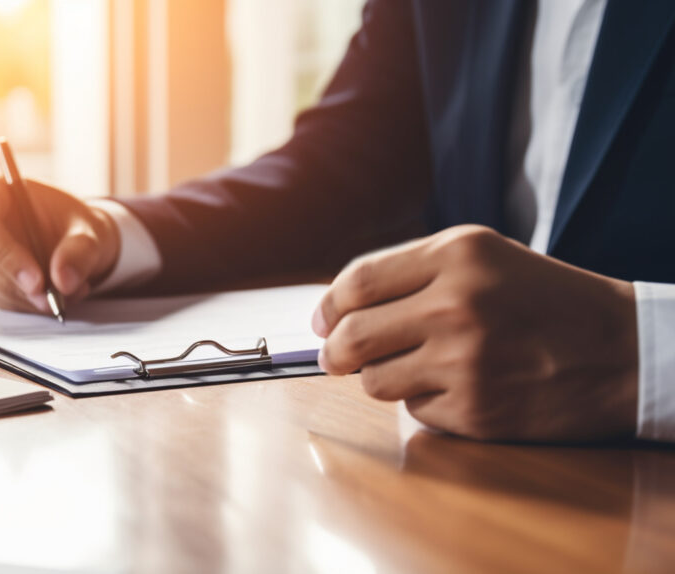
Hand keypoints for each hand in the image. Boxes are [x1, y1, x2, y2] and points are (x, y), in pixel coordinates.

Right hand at [0, 178, 119, 313]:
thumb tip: (64, 280)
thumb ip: (80, 250)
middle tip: (53, 299)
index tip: (36, 281)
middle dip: (17, 284)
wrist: (79, 246)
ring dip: (28, 298)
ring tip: (68, 292)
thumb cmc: (78, 227)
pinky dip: (29, 306)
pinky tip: (56, 297)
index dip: (3, 252)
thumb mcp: (90, 231)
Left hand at [312, 225, 638, 441]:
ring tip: (417, 366)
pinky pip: (415, 410)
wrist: (623, 351)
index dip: (328, 306)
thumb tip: (335, 309)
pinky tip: (461, 387)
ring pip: (374, 381)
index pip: (356, 283)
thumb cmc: (544, 300)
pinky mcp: (475, 409)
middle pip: (352, 336)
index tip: (322, 321)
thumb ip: (412, 273)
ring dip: (381, 377)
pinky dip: (425, 401)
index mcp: (457, 255)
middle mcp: (457, 304)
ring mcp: (465, 361)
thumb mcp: (484, 259)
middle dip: (333, 351)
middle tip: (335, 357)